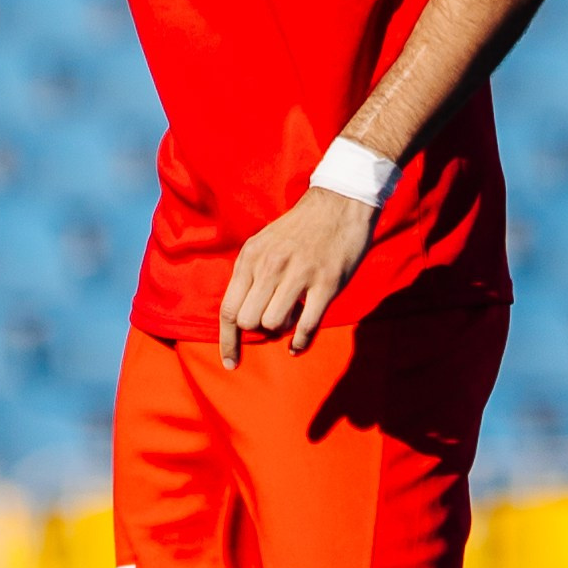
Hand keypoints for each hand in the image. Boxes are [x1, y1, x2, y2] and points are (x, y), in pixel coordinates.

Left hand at [217, 186, 376, 367]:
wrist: (340, 203)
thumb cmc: (300, 230)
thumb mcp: (264, 244)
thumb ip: (251, 275)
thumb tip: (241, 317)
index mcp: (251, 256)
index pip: (229, 308)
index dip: (227, 341)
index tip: (232, 363)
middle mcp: (270, 265)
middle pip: (248, 321)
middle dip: (259, 328)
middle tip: (275, 317)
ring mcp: (299, 274)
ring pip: (274, 324)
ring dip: (282, 328)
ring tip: (293, 313)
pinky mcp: (326, 283)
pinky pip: (306, 326)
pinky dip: (301, 343)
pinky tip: (298, 345)